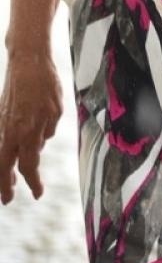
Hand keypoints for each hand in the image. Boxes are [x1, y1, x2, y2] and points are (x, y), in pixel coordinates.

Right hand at [0, 51, 62, 202]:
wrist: (26, 62)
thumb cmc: (46, 84)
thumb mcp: (56, 109)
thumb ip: (47, 131)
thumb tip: (38, 146)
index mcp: (28, 131)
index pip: (30, 165)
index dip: (33, 182)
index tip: (37, 194)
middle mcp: (12, 132)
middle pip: (6, 166)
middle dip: (6, 186)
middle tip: (8, 200)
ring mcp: (3, 125)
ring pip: (0, 156)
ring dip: (3, 172)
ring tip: (8, 186)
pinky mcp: (1, 118)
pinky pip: (1, 143)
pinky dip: (3, 155)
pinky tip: (8, 160)